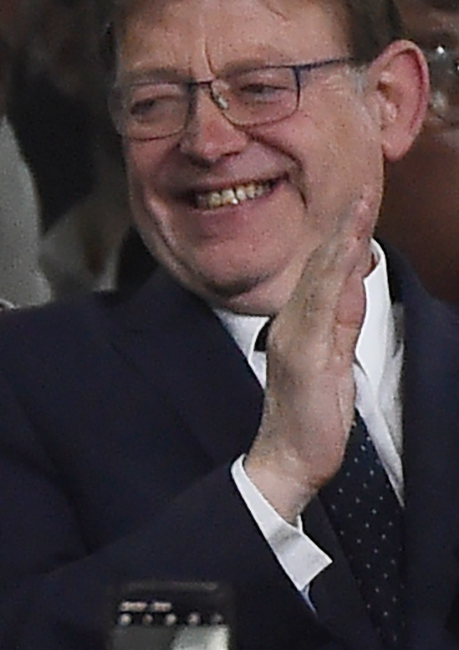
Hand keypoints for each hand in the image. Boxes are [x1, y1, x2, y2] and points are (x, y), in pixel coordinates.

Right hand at [243, 194, 372, 520]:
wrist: (287, 461)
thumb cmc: (310, 420)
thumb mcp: (334, 365)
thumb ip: (342, 326)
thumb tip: (354, 288)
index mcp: (300, 326)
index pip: (324, 274)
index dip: (343, 236)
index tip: (359, 202)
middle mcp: (292, 326)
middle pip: (321, 267)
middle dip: (344, 226)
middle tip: (362, 188)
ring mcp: (296, 339)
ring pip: (321, 281)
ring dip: (341, 242)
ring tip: (357, 208)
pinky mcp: (304, 358)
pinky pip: (322, 312)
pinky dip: (333, 280)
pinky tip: (346, 257)